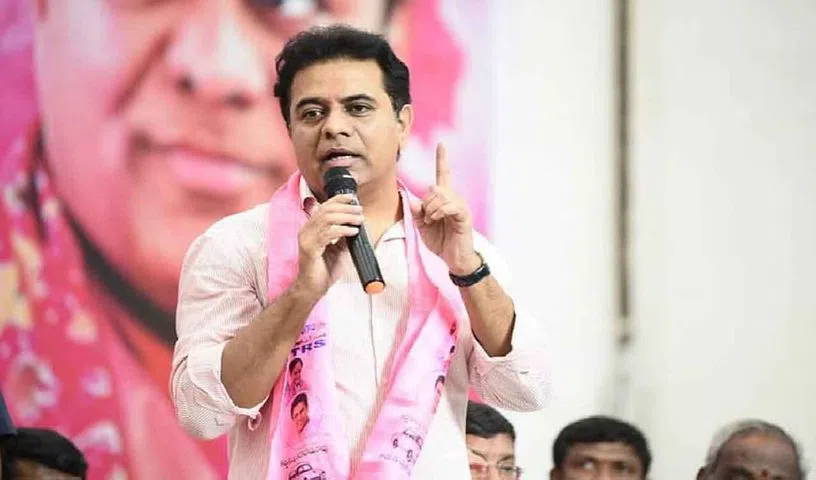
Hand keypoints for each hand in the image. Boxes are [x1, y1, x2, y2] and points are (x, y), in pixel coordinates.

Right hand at [295, 194, 362, 294]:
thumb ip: (345, 236)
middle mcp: (306, 230)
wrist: (313, 288)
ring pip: (327, 219)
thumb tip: (357, 223)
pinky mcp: (309, 248)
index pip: (324, 207)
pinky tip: (353, 232)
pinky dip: (343, 230)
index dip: (338, 199)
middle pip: (326, 209)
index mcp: (311, 228)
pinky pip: (327, 233)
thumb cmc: (325, 270)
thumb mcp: (339, 249)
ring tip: (359, 220)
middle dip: (346, 207)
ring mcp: (306, 239)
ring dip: (346, 217)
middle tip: (359, 210)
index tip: (353, 198)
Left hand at [410, 144, 480, 275]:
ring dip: (430, 209)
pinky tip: (436, 220)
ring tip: (432, 221)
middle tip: (427, 218)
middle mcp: (454, 198)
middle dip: (425, 203)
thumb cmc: (441, 242)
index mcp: (443, 199)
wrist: (455, 259)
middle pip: (434, 187)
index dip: (442, 159)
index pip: (443, 175)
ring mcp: (460, 205)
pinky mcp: (463, 215)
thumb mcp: (422, 227)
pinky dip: (438, 212)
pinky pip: (449, 205)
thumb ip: (416, 213)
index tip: (442, 144)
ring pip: (440, 195)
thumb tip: (413, 201)